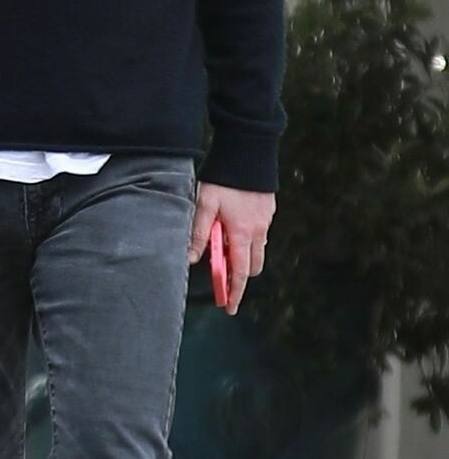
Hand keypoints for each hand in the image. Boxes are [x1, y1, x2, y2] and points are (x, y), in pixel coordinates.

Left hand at [188, 181, 275, 315]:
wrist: (249, 151)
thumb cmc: (223, 178)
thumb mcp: (204, 204)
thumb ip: (198, 233)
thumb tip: (191, 259)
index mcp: (242, 232)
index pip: (239, 272)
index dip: (233, 292)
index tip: (228, 308)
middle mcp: (258, 230)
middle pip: (252, 266)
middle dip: (239, 277)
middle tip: (223, 280)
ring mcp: (266, 221)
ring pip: (258, 250)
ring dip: (244, 257)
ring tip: (224, 251)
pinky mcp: (268, 211)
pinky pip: (260, 234)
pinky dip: (248, 241)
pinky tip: (233, 230)